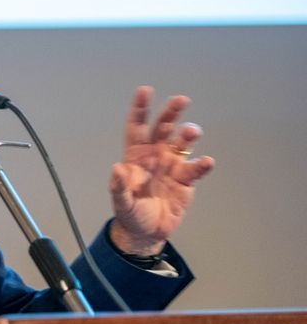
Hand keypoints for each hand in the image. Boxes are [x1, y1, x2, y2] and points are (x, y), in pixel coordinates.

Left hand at [109, 86, 214, 254]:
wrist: (147, 233)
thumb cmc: (131, 213)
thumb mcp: (121, 202)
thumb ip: (119, 187)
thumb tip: (117, 169)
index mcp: (135, 155)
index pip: (137, 127)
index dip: (140, 108)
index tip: (145, 90)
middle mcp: (155, 155)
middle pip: (163, 128)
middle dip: (171, 113)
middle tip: (181, 100)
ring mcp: (171, 165)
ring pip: (182, 143)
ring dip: (188, 135)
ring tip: (192, 131)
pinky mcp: (185, 180)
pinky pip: (195, 168)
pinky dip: (201, 164)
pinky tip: (206, 161)